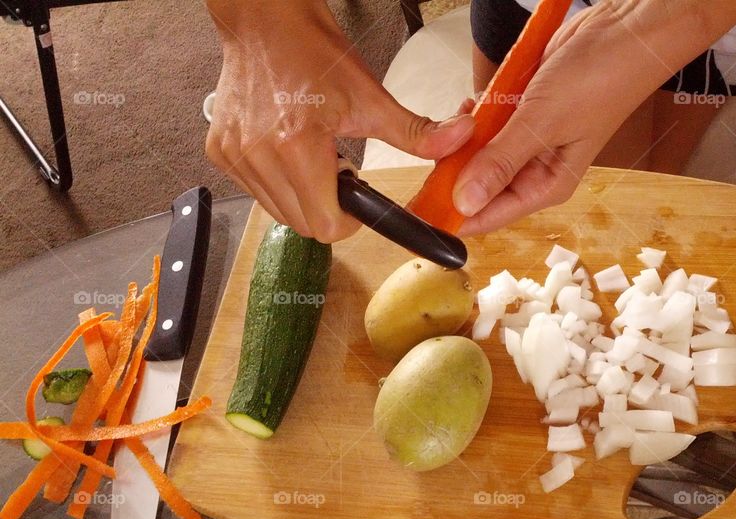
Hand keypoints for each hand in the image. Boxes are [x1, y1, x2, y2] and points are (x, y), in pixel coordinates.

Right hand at [205, 0, 473, 240]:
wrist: (264, 19)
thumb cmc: (313, 52)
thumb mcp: (370, 96)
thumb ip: (415, 131)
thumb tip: (459, 140)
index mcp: (296, 146)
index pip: (325, 225)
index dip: (348, 221)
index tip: (356, 198)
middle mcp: (258, 155)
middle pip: (302, 225)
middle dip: (327, 209)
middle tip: (337, 172)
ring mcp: (234, 155)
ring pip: (278, 212)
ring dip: (302, 198)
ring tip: (312, 158)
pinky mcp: (219, 152)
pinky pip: (256, 192)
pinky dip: (278, 184)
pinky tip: (288, 151)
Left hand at [454, 0, 735, 234]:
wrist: (627, 30)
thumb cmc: (602, 79)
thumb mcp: (543, 123)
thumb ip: (501, 162)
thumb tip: (465, 202)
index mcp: (547, 185)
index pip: (489, 216)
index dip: (453, 216)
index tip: (418, 210)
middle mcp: (536, 169)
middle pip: (479, 186)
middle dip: (453, 172)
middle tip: (431, 152)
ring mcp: (527, 140)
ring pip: (479, 154)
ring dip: (463, 140)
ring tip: (456, 122)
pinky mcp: (522, 112)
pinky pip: (486, 124)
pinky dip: (475, 115)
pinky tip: (469, 104)